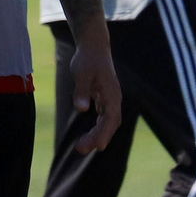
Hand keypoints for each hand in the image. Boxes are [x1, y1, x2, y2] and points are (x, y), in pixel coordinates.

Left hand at [68, 35, 122, 154]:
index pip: (111, 117)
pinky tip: (88, 136)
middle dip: (98, 138)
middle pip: (110, 123)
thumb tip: (82, 109)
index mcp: (111, 93)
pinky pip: (103, 118)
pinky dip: (97, 128)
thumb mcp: (81, 73)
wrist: (94, 47)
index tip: (98, 146)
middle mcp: (114, 98)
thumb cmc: (87, 59)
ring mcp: (110, 99)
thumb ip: (81, 91)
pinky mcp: (104, 98)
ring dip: (97, 135)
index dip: (105, 132)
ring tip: (81, 147)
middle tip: (81, 149)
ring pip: (107, 122)